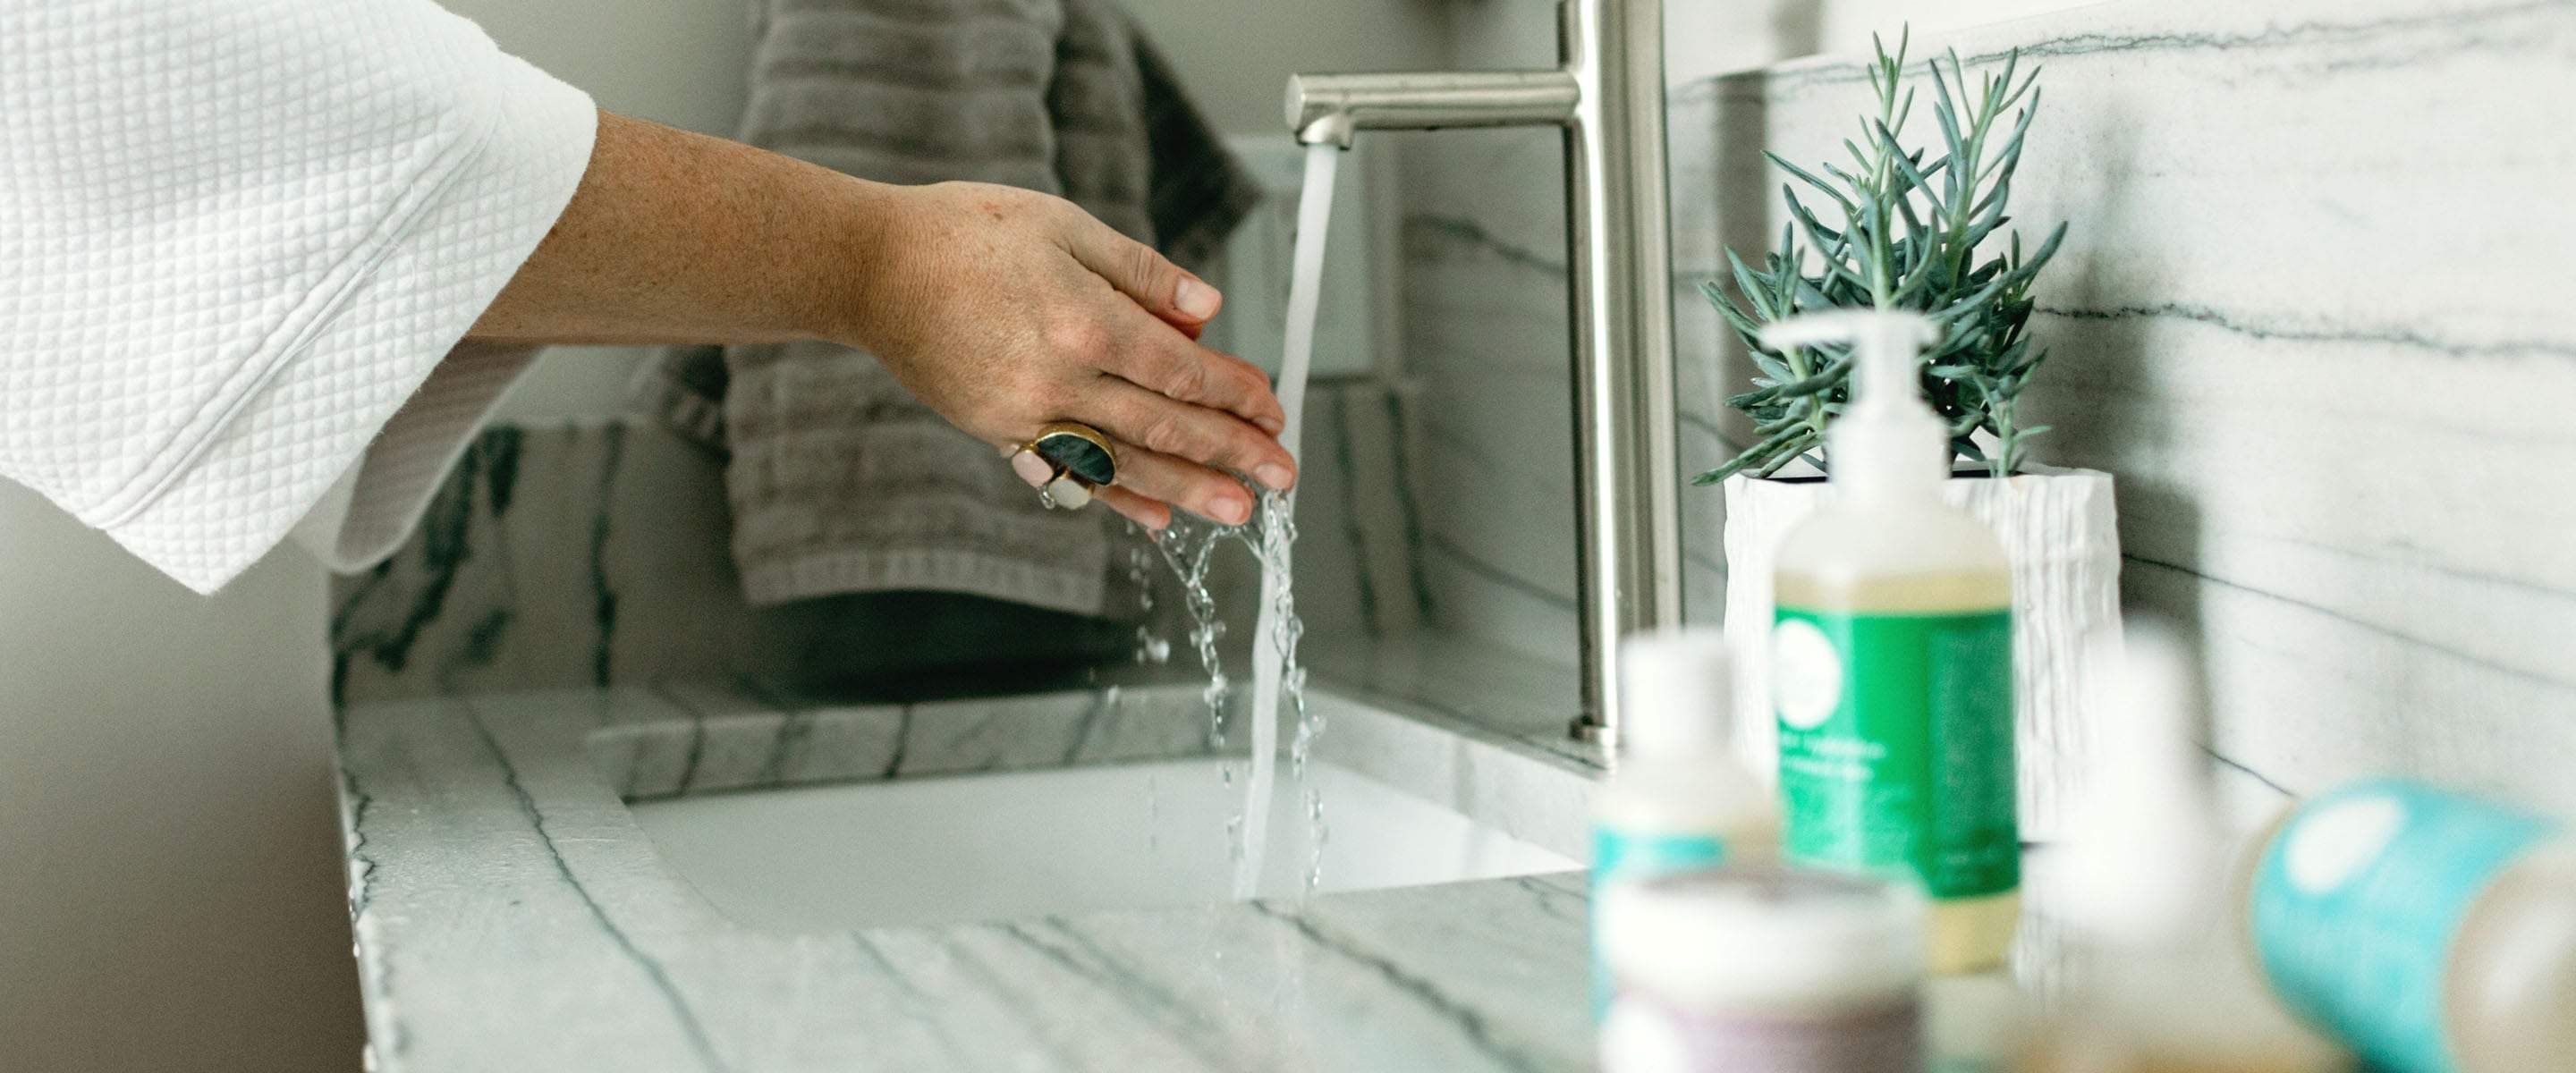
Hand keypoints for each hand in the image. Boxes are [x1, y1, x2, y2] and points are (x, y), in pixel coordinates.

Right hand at [843, 181, 1293, 528]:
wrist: (869, 270)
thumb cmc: (963, 234)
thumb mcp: (1063, 226)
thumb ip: (1141, 272)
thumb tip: (1206, 306)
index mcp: (1084, 320)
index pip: (1182, 370)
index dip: (1235, 393)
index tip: (1272, 407)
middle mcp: (1060, 379)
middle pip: (1165, 427)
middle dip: (1232, 452)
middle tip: (1283, 476)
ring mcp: (1027, 415)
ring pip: (1125, 464)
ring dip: (1189, 491)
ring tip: (1240, 512)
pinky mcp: (1000, 433)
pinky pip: (1072, 475)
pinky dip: (1119, 499)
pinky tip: (1158, 517)